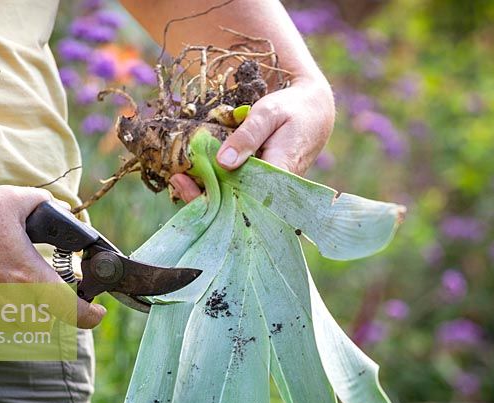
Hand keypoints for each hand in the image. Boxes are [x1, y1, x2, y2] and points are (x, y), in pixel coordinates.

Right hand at [0, 186, 105, 328]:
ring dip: (31, 306)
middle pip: (50, 318)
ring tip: (21, 280)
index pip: (73, 312)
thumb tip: (58, 206)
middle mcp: (13, 303)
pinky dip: (2, 305)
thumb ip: (42, 203)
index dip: (92, 316)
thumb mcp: (10, 200)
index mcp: (30, 279)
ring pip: (23, 320)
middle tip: (61, 289)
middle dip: (61, 306)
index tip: (99, 311)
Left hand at [169, 76, 335, 202]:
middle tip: (177, 181)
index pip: (245, 198)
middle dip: (205, 197)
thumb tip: (223, 162)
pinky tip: (195, 175)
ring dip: (208, 190)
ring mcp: (267, 187)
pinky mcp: (261, 182)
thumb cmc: (294, 108)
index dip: (215, 197)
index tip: (189, 186)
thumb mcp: (268, 113)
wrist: (315, 109)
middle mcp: (273, 188)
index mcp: (280, 174)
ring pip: (235, 197)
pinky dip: (217, 182)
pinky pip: (238, 188)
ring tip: (179, 178)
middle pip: (236, 204)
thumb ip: (247, 136)